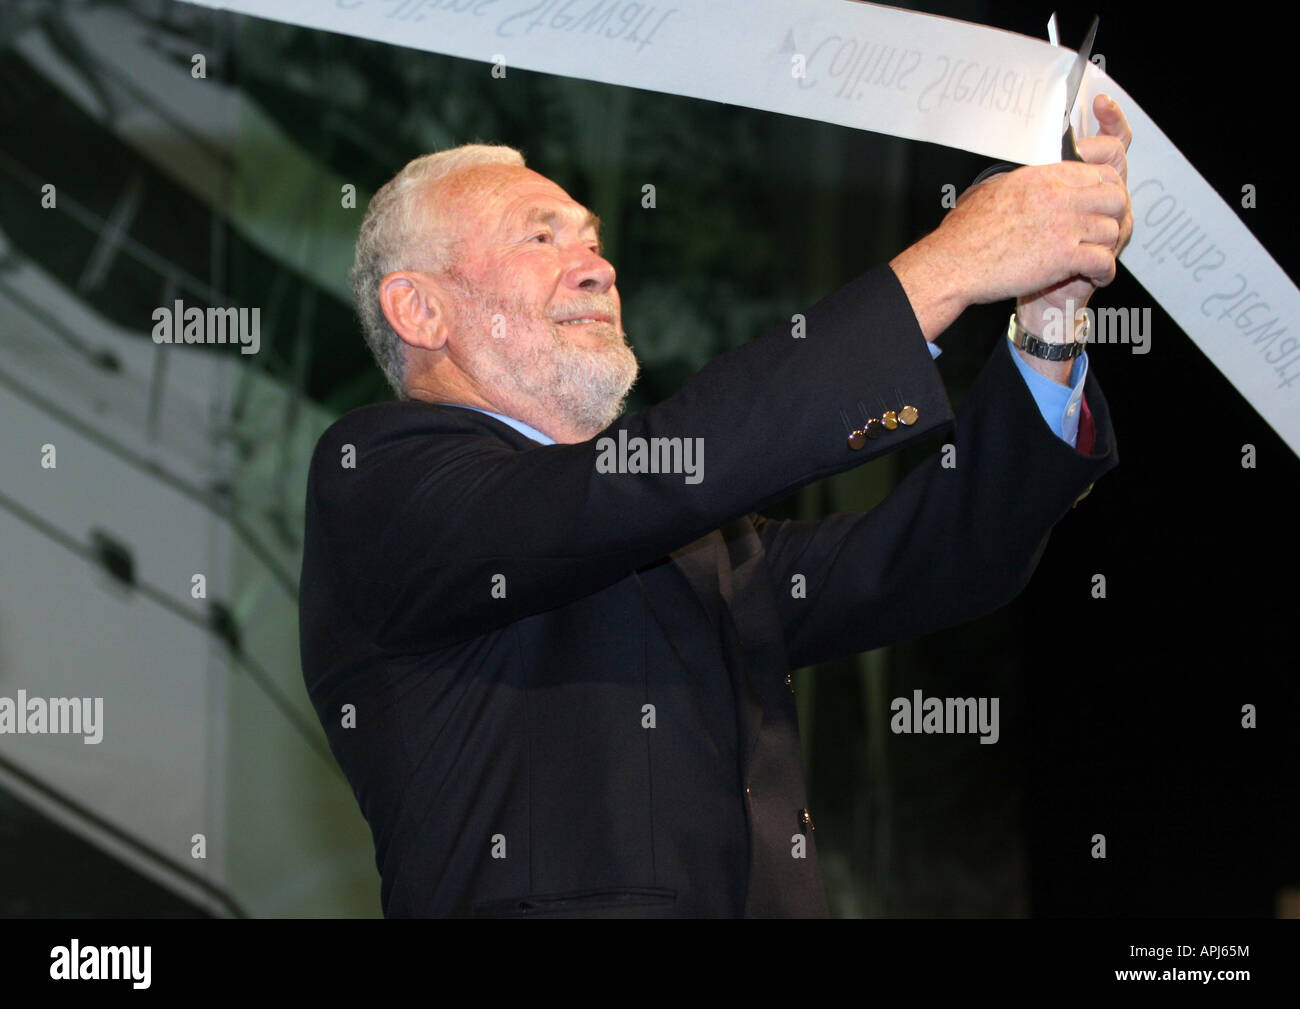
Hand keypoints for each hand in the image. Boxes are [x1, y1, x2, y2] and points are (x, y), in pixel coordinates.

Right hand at [889, 94, 1133, 342]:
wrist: (954, 263)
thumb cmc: (963, 234)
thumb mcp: (990, 190)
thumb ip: (1017, 183)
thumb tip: (1019, 183)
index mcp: (1043, 177)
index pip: (1097, 173)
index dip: (1104, 191)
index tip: (1098, 205)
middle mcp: (1059, 196)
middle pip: (1114, 197)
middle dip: (1111, 217)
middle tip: (1101, 232)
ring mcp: (1065, 225)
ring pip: (1112, 229)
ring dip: (1107, 246)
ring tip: (1097, 258)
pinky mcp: (1065, 256)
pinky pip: (1104, 260)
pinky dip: (1104, 272)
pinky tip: (1096, 276)